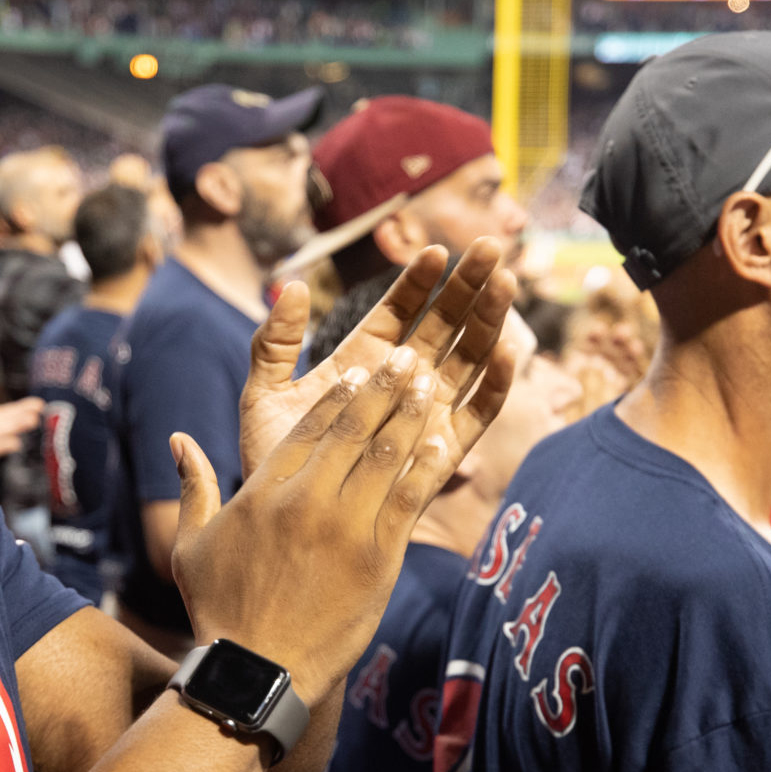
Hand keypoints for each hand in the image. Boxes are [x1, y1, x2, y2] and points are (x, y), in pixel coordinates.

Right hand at [173, 243, 516, 706]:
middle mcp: (306, 501)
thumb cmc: (219, 612)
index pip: (309, 428)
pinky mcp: (377, 560)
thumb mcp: (191, 545)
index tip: (359, 370)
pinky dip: (426, 469)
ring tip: (427, 385)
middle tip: (406, 358)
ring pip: (385, 457)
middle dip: (382, 389)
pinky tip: (442, 443)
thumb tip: (177, 440)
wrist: (256, 672)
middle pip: (353, 430)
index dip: (339, 396)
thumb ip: (193, 487)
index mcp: (264, 492)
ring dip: (410, 416)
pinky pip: (408, 502)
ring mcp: (345, 529)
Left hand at [238, 235, 517, 479]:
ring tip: (505, 283)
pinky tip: (507, 352)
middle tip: (490, 247)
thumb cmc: (270, 461)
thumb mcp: (263, 394)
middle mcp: (401, 383)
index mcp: (363, 361)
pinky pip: (477, 416)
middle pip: (445, 326)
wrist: (281, 524)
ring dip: (490, 322)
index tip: (434, 250)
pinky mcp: (442, 453)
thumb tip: (290, 285)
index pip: (399, 310)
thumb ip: (274, 341)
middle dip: (468, 286)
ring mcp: (425, 415)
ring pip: (468, 360)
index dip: (418, 279)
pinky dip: (495, 385)